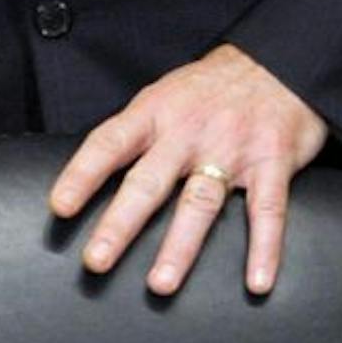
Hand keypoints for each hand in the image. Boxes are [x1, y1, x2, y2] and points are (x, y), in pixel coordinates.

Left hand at [49, 43, 328, 295]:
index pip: (111, 142)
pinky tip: (258, 280)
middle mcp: (190, 130)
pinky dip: (264, 247)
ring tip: (161, 283)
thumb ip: (137, 134)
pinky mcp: (272, 161)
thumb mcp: (167, 94)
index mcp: (158, 111)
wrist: (280, 59)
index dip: (83, 173)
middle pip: (149, 180)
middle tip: (97, 260)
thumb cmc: (213, 87)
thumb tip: (90, 180)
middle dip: (121, 222)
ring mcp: (232, 146)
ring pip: (201, 201)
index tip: (61, 207)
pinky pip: (267, 209)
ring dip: (180, 246)